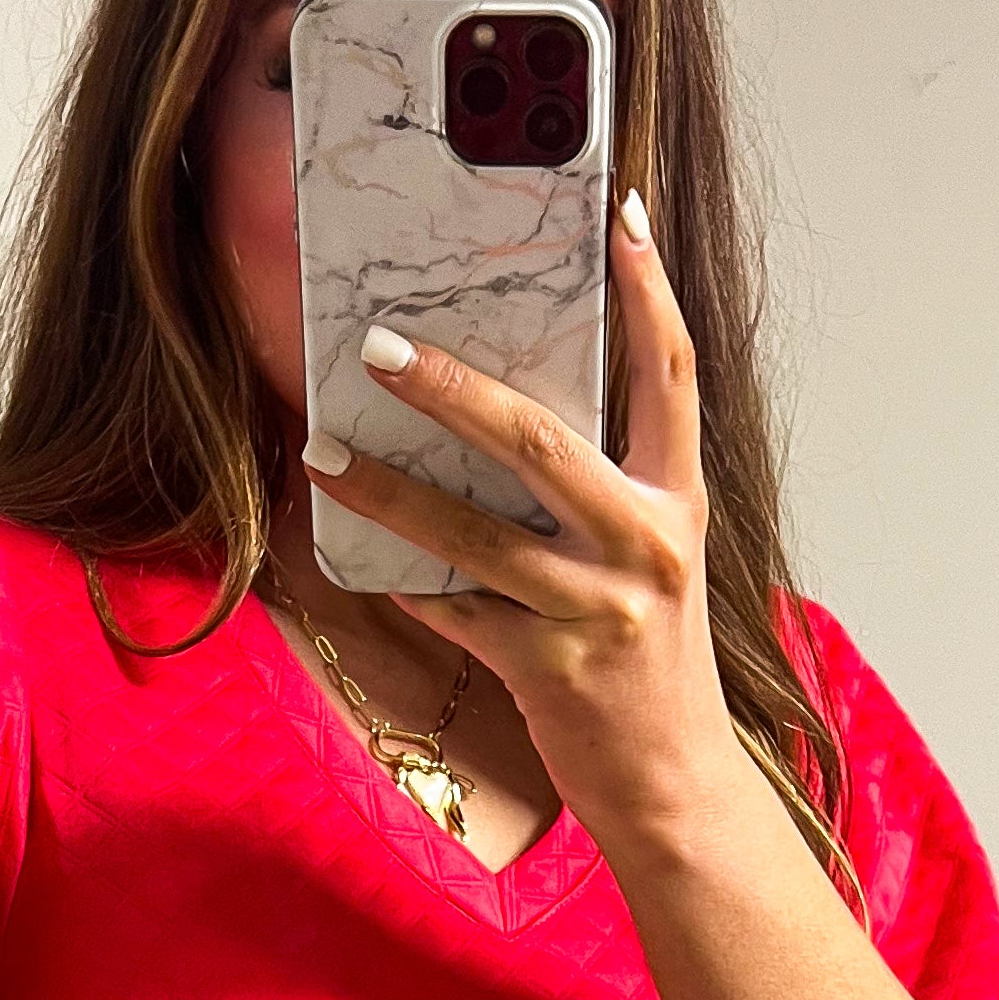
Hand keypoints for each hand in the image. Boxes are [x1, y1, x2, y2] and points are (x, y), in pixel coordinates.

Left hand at [301, 189, 745, 844]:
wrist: (676, 785)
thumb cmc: (649, 662)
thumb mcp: (650, 560)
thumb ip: (604, 488)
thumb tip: (508, 410)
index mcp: (675, 500)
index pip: (670, 375)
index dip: (648, 293)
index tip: (619, 215)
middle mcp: (645, 544)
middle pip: (540, 440)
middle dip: (450, 388)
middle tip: (377, 347)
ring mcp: (597, 608)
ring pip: (473, 530)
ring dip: (386, 487)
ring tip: (322, 451)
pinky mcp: (548, 668)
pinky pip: (452, 608)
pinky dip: (399, 579)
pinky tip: (351, 553)